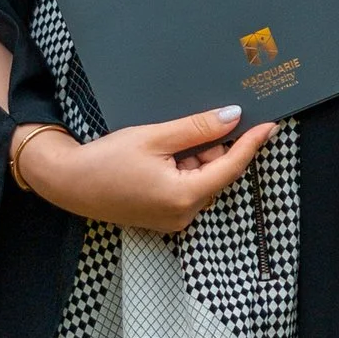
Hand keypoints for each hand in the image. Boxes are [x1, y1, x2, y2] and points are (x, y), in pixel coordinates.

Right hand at [16, 106, 273, 237]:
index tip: (270, 125)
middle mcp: (184, 215)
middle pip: (217, 175)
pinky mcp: (164, 218)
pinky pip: (188, 191)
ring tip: (166, 143)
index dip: (251, 144)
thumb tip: (232, 117)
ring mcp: (174, 220)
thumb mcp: (154, 136)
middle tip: (194, 125)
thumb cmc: (106, 160)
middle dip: (212, 149)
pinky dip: (184, 171)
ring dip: (196, 159)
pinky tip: (163, 157)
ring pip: (203, 182)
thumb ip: (197, 128)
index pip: (231, 167)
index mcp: (184, 196)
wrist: (68, 184)